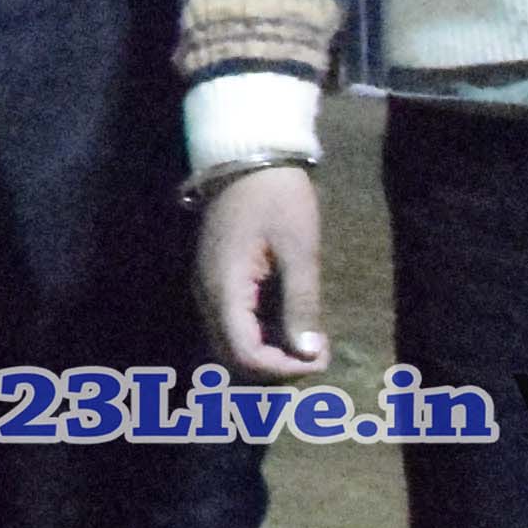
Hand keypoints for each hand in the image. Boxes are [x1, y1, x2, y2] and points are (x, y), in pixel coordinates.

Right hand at [197, 166, 331, 376]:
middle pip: (232, 357)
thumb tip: (308, 353)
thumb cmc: (277, 199)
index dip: (282, 369)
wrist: (247, 158)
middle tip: (316, 356)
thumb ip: (301, 303)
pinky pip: (232, 325)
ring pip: (230, 344)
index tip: (318, 359)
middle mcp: (208, 296)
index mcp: (226, 289)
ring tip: (307, 344)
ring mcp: (208, 289)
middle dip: (275, 368)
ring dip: (267, 355)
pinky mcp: (217, 282)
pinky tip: (290, 326)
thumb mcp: (299, 249)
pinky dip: (260, 337)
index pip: (244, 354)